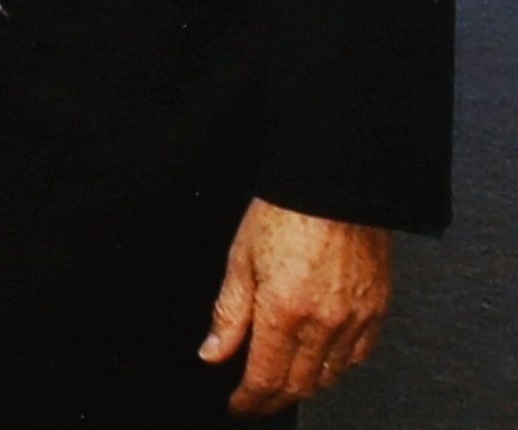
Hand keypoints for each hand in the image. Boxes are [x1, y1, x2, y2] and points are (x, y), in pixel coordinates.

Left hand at [198, 198, 390, 416]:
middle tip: (257, 400)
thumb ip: (228, 314)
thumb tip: (213, 353)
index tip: (239, 406)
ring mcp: (355, 318)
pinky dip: (339, 367)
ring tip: (285, 384)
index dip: (250, 400)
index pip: (266, 377)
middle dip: (275, 398)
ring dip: (306, 386)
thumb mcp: (240, 260)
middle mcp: (324, 321)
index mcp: (284, 310)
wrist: (334, 185)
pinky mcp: (378, 309)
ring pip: (331, 375)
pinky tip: (324, 363)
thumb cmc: (286, 212)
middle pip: (300, 384)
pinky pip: (360, 355)